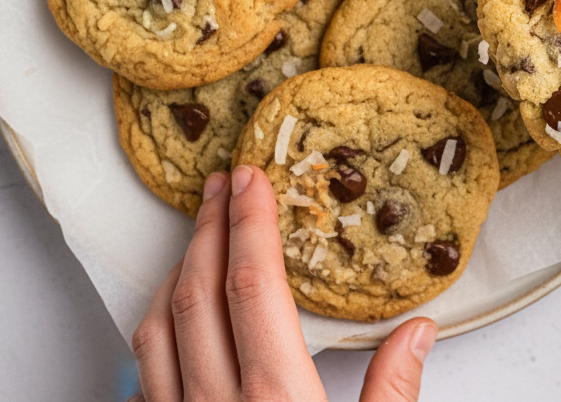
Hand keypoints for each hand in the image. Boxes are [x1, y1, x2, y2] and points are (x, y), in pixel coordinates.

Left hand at [130, 165, 436, 401]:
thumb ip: (393, 390)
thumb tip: (418, 331)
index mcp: (277, 396)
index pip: (254, 285)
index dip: (249, 223)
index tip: (251, 181)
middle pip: (198, 293)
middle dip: (210, 229)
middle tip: (220, 187)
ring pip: (157, 330)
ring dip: (176, 273)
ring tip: (197, 240)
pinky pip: (142, 374)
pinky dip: (155, 330)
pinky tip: (173, 319)